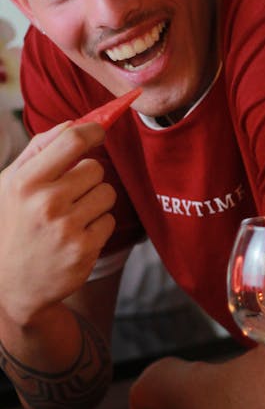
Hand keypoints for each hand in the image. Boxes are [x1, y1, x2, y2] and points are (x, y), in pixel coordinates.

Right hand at [0, 122, 116, 326]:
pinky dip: (97, 226)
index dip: (93, 131)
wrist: (8, 286)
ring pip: (107, 193)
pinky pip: (110, 220)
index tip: (99, 131)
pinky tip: (75, 236)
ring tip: (70, 216)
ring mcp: (67, 228)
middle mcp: (46, 203)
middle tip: (68, 194)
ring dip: (95, 201)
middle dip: (87, 177)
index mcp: (25, 182)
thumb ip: (39, 149)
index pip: (72, 140)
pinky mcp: (84, 250)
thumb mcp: (10, 184)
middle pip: (96, 168)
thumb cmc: (12, 225)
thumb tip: (75, 122)